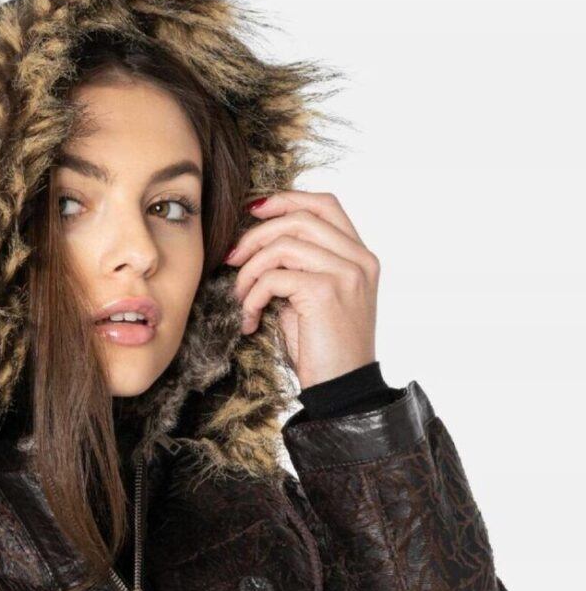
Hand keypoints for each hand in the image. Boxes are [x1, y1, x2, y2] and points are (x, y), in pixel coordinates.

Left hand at [224, 189, 379, 389]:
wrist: (341, 391)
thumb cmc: (323, 350)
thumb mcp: (312, 300)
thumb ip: (299, 267)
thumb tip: (257, 242)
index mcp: (359, 256)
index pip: (324, 204)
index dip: (285, 200)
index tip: (252, 213)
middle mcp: (358, 259)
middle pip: (298, 218)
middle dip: (255, 235)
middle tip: (230, 258)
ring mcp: (346, 273)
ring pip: (283, 244)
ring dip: (249, 271)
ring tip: (241, 299)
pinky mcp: (325, 292)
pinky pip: (274, 277)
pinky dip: (252, 296)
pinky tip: (250, 320)